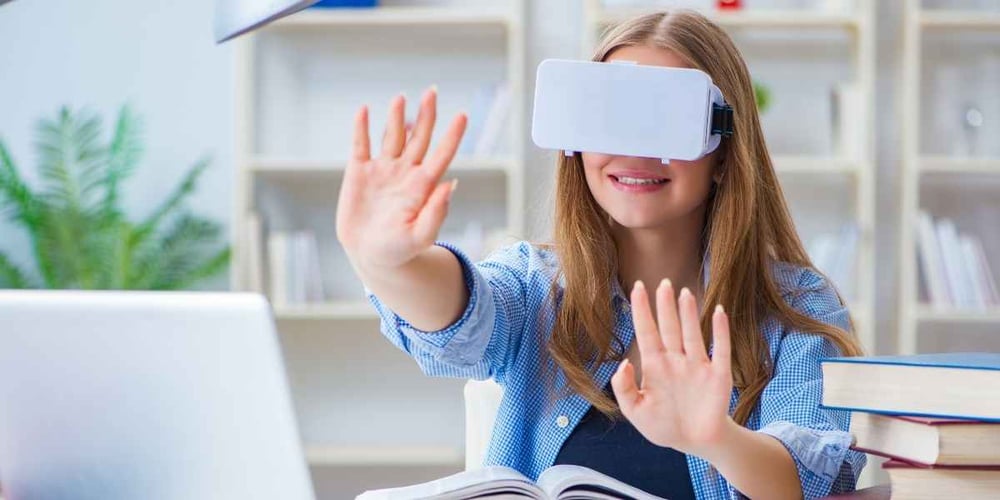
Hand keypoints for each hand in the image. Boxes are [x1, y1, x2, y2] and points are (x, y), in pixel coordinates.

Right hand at [336, 87, 467, 272]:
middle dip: (426, 116)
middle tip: (432, 92)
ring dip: (396, 116)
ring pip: (392, 136)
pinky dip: (361, 128)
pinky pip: (360, 145)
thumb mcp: (420, 237)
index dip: (452, 136)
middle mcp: (405, 172)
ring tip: (401, 98)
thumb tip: (452, 184)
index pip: (441, 155)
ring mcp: (382, 170)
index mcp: (422, 186)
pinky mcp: (359, 172)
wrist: (369, 255)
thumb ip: (436, 213)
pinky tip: (364, 111)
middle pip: (418, 138)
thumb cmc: (399, 250)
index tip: (463, 116)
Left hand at [611, 279, 734, 457]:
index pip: (646, 332)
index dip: (641, 310)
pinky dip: (720, 331)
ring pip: (692, 334)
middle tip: (663, 282)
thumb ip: (624, 389)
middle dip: (665, 305)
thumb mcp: (635, 411)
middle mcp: (676, 360)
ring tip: (684, 292)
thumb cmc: (663, 425)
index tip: (636, 288)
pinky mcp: (718, 376)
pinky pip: (720, 349)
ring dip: (689, 314)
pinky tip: (718, 312)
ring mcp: (697, 366)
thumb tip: (623, 363)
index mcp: (655, 366)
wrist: (694, 443)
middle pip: (669, 327)